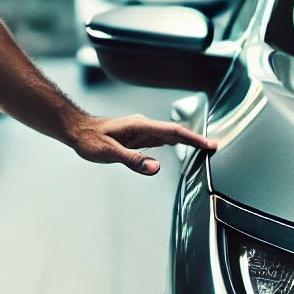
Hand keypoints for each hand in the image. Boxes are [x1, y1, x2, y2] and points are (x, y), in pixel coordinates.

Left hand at [67, 114, 219, 175]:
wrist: (77, 131)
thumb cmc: (90, 140)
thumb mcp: (109, 153)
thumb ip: (133, 160)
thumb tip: (156, 167)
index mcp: (140, 126)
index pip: (174, 132)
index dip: (194, 139)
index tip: (210, 145)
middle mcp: (144, 126)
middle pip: (176, 132)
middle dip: (196, 140)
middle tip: (215, 147)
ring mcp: (142, 130)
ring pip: (170, 135)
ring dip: (188, 140)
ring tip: (205, 148)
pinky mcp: (138, 136)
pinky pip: (161, 139)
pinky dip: (175, 142)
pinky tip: (180, 147)